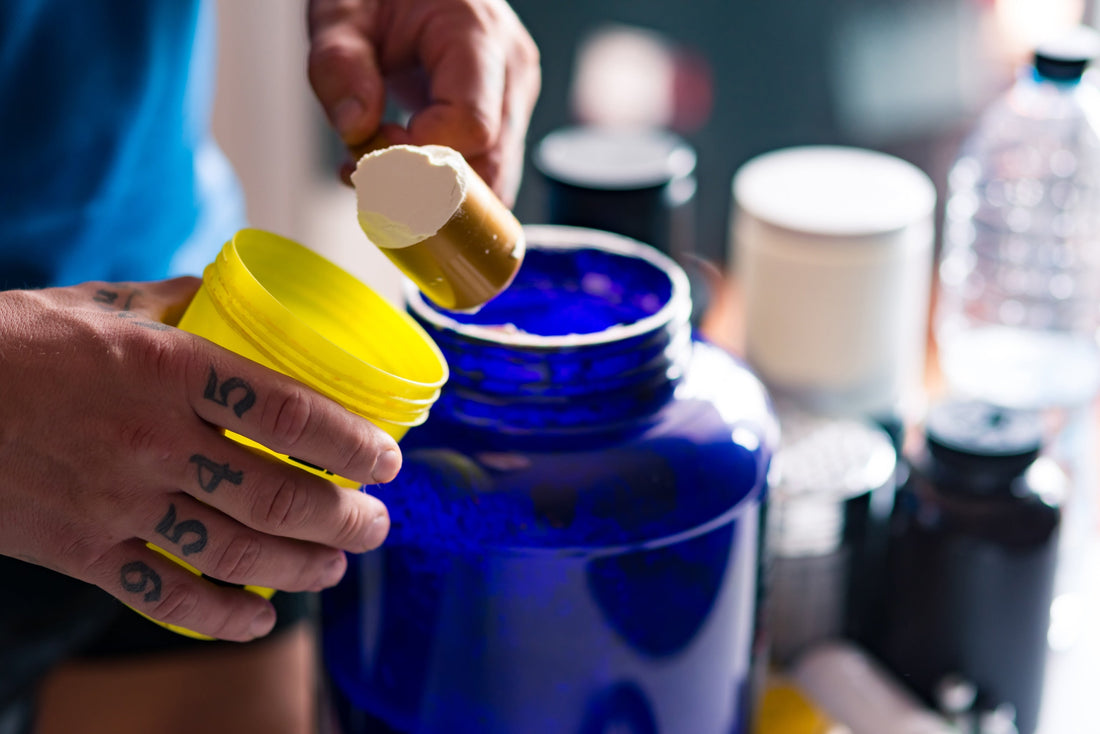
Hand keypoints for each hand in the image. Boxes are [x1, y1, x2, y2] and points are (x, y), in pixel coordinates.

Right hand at [0, 278, 398, 640]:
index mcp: (166, 369)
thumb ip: (178, 304)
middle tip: (375, 524)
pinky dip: (219, 618)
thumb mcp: (102, 305)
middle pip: (275, 496)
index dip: (351, 444)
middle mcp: (150, 440)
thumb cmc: (16, 344)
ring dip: (302, 568)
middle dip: (343, 520)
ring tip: (337, 566)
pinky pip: (164, 598)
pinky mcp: (79, 551)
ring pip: (233, 553)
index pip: (287, 413)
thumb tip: (235, 298)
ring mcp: (115, 503)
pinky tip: (258, 620)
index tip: (386, 461)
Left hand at [308, 0, 540, 205]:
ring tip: (374, 166)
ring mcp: (513, 97)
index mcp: (478, 33)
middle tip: (366, 174)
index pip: (471, 125)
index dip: (421, 156)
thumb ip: (338, 64)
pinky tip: (394, 167)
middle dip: (427, 189)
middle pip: (490, 165)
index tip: (371, 150)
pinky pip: (482, 171)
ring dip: (431, 194)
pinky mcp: (503, 117)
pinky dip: (438, 187)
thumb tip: (357, 129)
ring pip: (491, 180)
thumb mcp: (341, 10)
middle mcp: (510, 70)